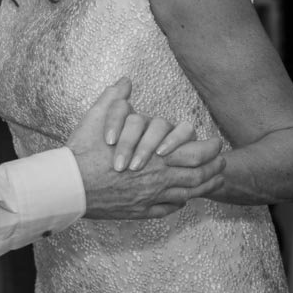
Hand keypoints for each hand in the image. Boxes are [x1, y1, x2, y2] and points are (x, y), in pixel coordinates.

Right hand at [66, 80, 225, 219]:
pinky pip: (167, 209)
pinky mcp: (139, 211)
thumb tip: (124, 81)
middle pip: (197, 176)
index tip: (218, 143)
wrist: (69, 186)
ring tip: (214, 182)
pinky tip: (184, 199)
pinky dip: (179, 203)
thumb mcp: (98, 118)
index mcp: (154, 156)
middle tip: (223, 164)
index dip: (210, 149)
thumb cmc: (83, 152)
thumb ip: (114, 99)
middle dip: (214, 169)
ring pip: (186, 194)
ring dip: (203, 187)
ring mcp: (150, 198)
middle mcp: (158, 179)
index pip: (194, 153)